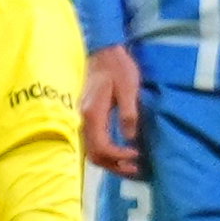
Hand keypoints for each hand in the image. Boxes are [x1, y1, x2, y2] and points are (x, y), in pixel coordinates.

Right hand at [80, 44, 141, 176]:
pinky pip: (91, 142)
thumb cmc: (118, 68)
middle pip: (93, 155)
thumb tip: (129, 138)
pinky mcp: (85, 117)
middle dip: (114, 165)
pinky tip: (118, 152)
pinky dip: (105, 153)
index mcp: (93, 114)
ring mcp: (82, 119)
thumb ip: (128, 114)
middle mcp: (83, 119)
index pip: (102, 147)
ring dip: (109, 162)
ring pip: (90, 151)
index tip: (136, 154)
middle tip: (135, 168)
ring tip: (129, 165)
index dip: (119, 155)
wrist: (103, 52)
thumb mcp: (129, 89)